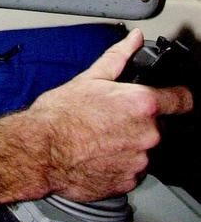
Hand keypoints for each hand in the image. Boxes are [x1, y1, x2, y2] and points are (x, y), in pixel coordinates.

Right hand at [0, 28, 193, 221]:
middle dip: (138, 122)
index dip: (178, 97)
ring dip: (128, 145)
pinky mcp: (127, 182)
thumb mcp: (90, 78)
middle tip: (110, 119)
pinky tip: (97, 155)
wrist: (40, 150)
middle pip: (157, 126)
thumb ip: (120, 57)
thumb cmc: (60, 115)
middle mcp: (147, 133)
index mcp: (142, 103)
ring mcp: (139, 160)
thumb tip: (135, 39)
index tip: (174, 98)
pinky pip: (130, 171)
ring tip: (99, 139)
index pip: (182, 100)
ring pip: (143, 150)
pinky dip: (118, 164)